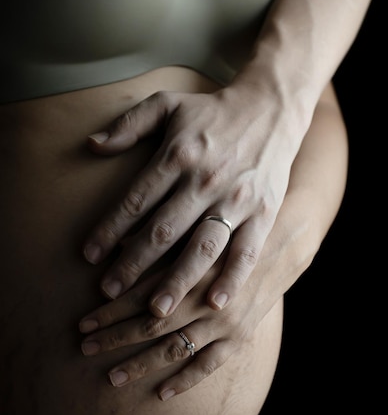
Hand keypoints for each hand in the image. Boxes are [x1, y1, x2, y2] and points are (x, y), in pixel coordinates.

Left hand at [79, 223, 290, 400]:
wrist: (281, 245)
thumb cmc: (231, 234)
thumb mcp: (199, 232)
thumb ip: (163, 245)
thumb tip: (117, 247)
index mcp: (192, 269)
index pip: (142, 295)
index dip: (110, 309)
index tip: (83, 320)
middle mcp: (206, 298)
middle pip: (152, 323)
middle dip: (115, 336)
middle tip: (85, 347)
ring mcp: (224, 322)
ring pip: (175, 348)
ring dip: (141, 363)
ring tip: (112, 377)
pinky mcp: (241, 336)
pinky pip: (210, 365)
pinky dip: (185, 381)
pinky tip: (161, 393)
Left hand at [83, 81, 301, 315]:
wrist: (271, 108)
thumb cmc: (212, 110)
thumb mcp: (167, 103)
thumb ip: (129, 123)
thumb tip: (92, 145)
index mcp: (177, 154)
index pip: (135, 199)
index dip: (109, 229)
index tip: (88, 256)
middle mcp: (205, 180)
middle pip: (163, 230)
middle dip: (133, 265)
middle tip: (108, 293)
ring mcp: (236, 199)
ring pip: (202, 247)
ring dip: (177, 281)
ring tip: (155, 312)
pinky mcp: (263, 212)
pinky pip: (246, 251)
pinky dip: (232, 278)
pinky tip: (215, 303)